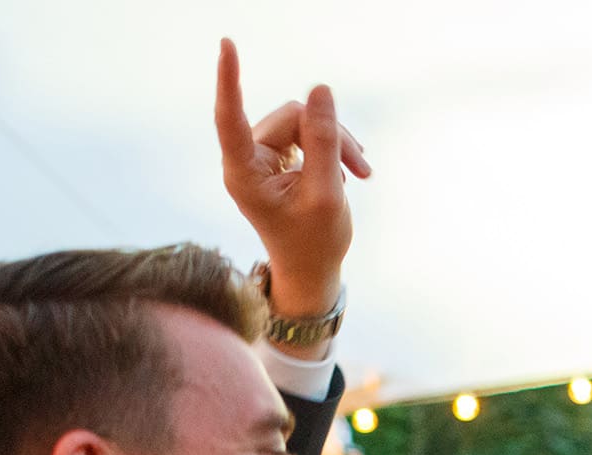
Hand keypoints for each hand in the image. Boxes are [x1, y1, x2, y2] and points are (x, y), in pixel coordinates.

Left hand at [213, 39, 371, 321]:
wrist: (313, 271)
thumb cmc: (315, 243)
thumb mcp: (326, 193)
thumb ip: (324, 142)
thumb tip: (320, 90)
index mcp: (244, 173)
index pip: (229, 117)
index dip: (230, 80)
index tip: (227, 45)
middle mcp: (246, 160)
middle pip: (290, 117)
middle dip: (330, 136)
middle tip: (363, 169)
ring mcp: (262, 158)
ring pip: (304, 123)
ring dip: (336, 143)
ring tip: (361, 173)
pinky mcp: (278, 158)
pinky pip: (307, 133)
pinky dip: (331, 149)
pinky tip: (348, 172)